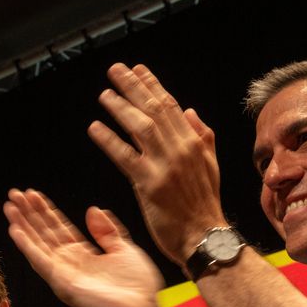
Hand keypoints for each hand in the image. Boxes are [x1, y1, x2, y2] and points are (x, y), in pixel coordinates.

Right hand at [4, 188, 162, 306]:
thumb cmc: (137, 287)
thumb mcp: (124, 250)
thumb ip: (107, 231)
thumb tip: (93, 209)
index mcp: (84, 254)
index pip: (59, 228)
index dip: (46, 211)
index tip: (33, 194)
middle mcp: (70, 262)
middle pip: (44, 233)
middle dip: (29, 213)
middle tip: (14, 194)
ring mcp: (64, 273)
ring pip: (38, 244)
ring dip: (23, 224)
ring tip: (10, 206)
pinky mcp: (62, 283)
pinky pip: (40, 261)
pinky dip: (27, 245)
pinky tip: (16, 229)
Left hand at [88, 63, 226, 264]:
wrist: (205, 237)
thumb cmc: (205, 206)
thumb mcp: (211, 166)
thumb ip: (202, 136)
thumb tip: (189, 111)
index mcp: (194, 143)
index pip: (170, 106)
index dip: (152, 85)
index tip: (138, 69)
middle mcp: (180, 149)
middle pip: (153, 110)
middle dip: (133, 86)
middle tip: (115, 70)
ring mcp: (164, 166)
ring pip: (140, 127)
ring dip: (120, 108)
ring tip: (104, 94)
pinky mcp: (149, 185)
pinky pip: (124, 156)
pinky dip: (109, 140)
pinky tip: (95, 128)